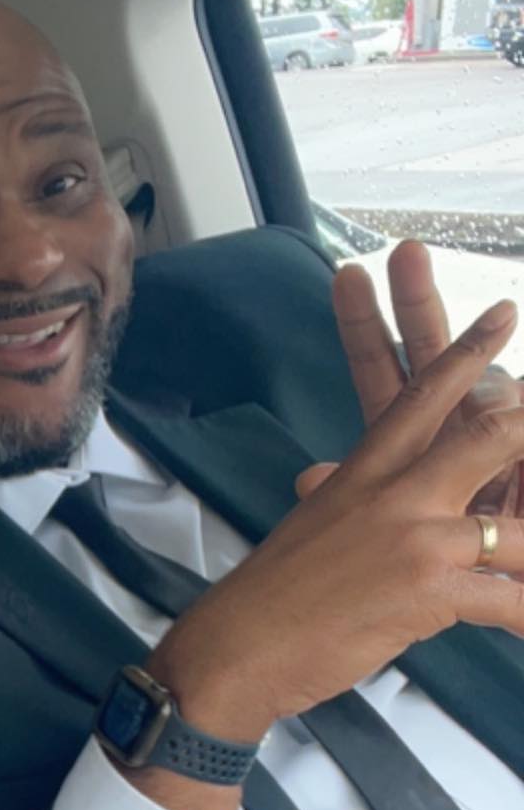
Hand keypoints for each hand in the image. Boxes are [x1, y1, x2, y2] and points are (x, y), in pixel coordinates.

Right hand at [150, 295, 523, 743]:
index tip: (502, 315)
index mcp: (362, 473)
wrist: (236, 647)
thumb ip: (332, 494)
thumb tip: (318, 476)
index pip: (420, 396)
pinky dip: (522, 616)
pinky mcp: (426, 591)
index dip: (467, 352)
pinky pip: (503, 600)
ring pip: (510, 532)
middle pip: (485, 438)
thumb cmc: (267, 597)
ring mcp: (413, 539)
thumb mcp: (305, 526)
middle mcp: (392, 494)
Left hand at [317, 239, 523, 518]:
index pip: (379, 367)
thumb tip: (306, 479)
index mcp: (409, 424)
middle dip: (417, 300)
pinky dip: (514, 407)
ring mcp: (497, 421)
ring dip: (485, 364)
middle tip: (404, 252)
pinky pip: (517, 419)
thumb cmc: (444, 534)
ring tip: (500, 322)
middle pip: (430, 347)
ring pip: (490, 383)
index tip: (346, 275)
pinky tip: (512, 370)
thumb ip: (349, 492)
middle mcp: (453, 409)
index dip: (362, 325)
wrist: (507, 557)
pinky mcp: (520, 442)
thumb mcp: (389, 517)